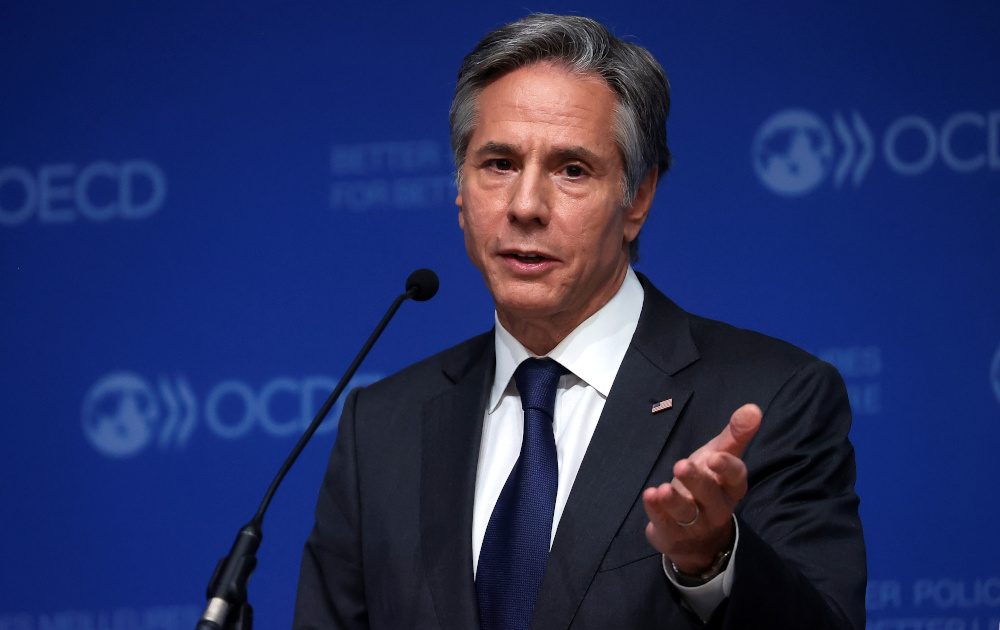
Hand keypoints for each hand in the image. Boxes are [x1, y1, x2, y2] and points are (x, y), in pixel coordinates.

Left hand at [642, 403, 761, 573]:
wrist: (696, 532)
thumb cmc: (710, 481)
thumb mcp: (720, 455)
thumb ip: (735, 434)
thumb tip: (754, 408)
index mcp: (731, 487)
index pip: (735, 478)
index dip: (726, 468)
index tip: (714, 456)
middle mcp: (717, 507)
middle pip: (709, 495)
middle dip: (696, 481)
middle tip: (681, 464)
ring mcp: (695, 524)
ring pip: (686, 513)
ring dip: (674, 501)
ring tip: (662, 489)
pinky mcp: (673, 534)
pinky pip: (664, 523)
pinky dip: (655, 511)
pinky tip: (649, 496)